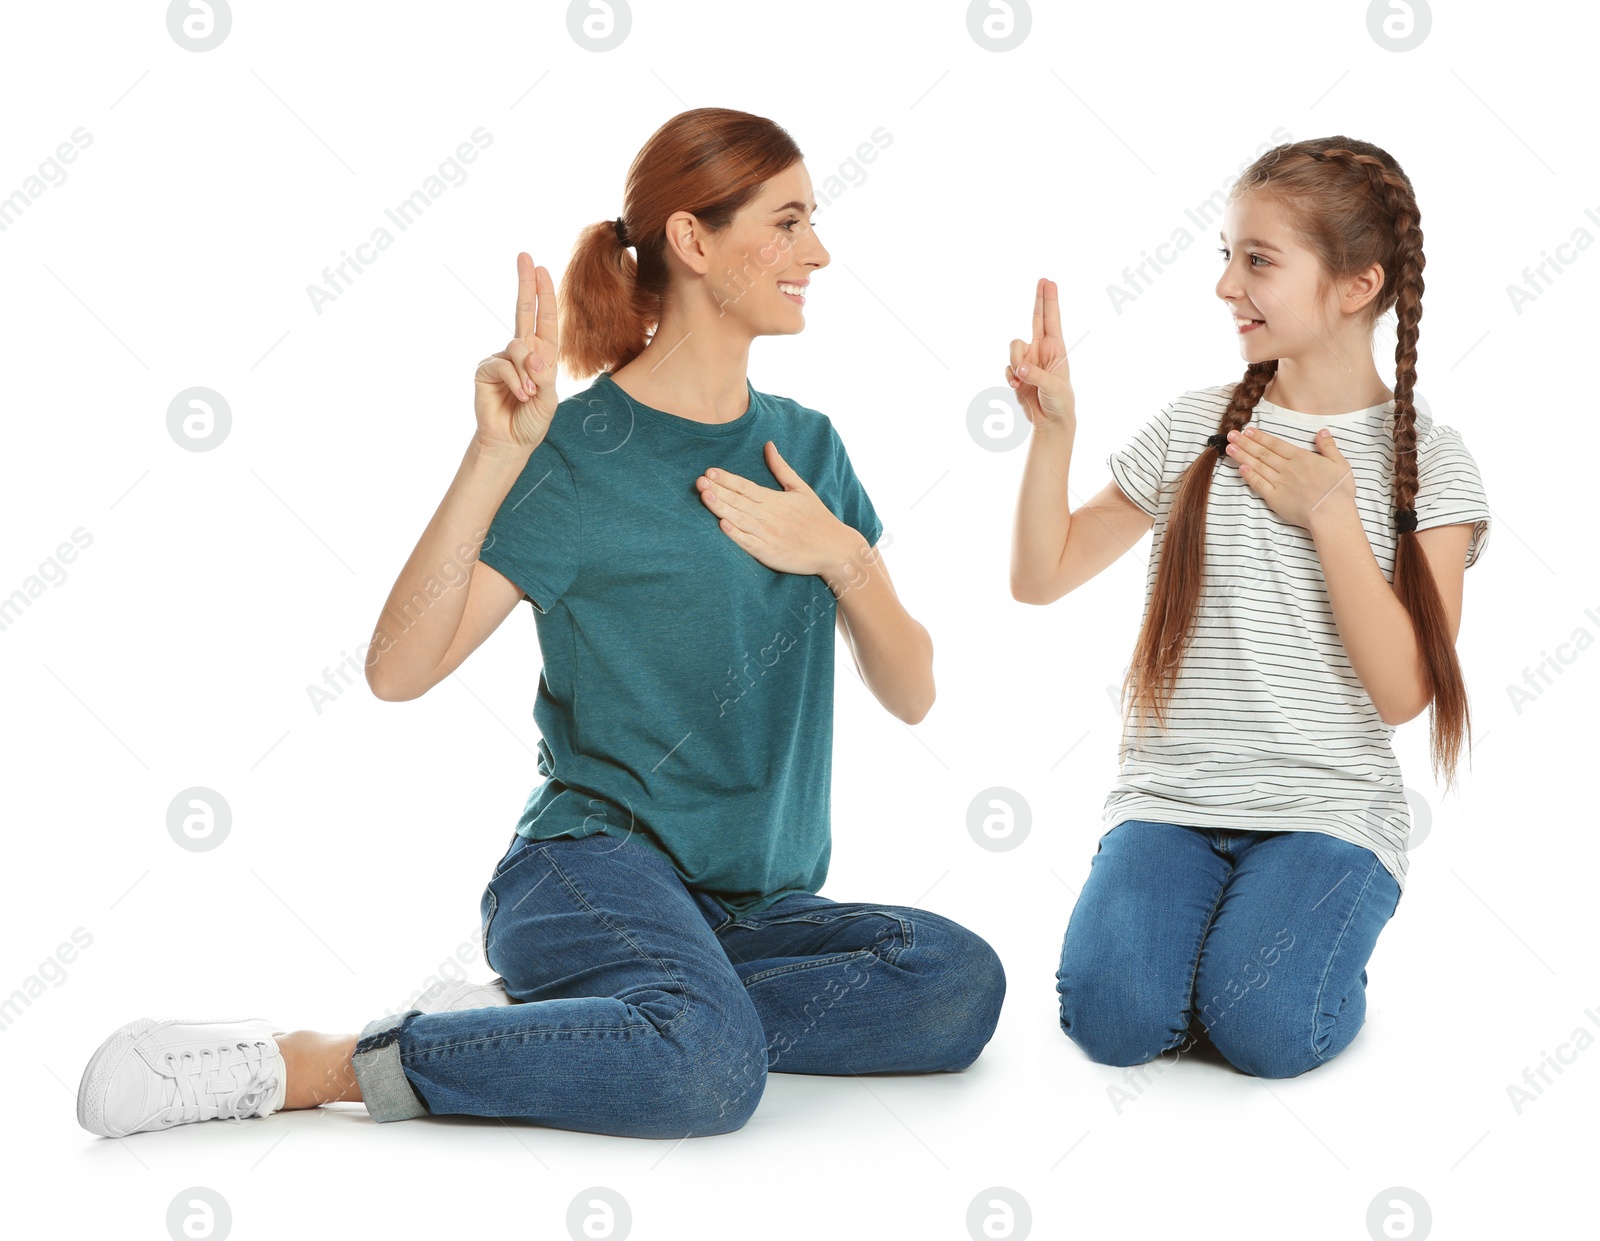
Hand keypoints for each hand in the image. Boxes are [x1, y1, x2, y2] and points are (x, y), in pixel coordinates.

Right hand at [473, 252, 560, 452]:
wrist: (510, 441)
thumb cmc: (531, 421)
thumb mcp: (548, 399)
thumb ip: (544, 376)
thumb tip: (533, 353)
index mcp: (542, 355)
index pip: (545, 319)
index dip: (543, 294)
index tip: (540, 268)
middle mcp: (522, 351)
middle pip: (523, 311)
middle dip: (525, 283)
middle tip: (524, 255)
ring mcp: (503, 358)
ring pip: (519, 349)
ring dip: (528, 374)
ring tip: (528, 395)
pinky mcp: (486, 368)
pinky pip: (504, 365)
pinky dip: (515, 381)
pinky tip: (518, 395)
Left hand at [696, 441, 860, 575]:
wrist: (835, 548)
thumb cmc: (817, 518)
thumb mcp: (801, 488)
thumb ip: (781, 468)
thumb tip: (769, 445)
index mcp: (774, 499)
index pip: (745, 486)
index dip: (726, 479)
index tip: (709, 471)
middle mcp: (769, 515)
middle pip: (738, 501)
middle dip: (718, 490)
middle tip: (699, 481)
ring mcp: (769, 534)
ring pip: (740, 519)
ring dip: (721, 507)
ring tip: (704, 496)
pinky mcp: (770, 553)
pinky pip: (750, 543)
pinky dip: (737, 535)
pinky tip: (723, 526)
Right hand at [1005, 277, 1074, 425]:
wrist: (1050, 421)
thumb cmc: (1060, 402)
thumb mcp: (1053, 388)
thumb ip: (1036, 376)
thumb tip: (1020, 368)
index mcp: (1056, 349)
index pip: (1051, 319)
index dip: (1049, 300)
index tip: (1048, 282)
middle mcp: (1041, 350)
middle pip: (1036, 319)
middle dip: (1038, 300)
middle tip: (1043, 279)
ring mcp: (1028, 360)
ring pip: (1013, 349)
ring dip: (1014, 363)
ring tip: (1022, 380)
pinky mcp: (1018, 373)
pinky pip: (1007, 367)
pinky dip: (1009, 376)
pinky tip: (1017, 386)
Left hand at [1225, 425, 1356, 529]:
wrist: (1331, 514)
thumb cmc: (1338, 491)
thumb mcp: (1340, 464)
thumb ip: (1329, 447)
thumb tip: (1322, 432)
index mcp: (1301, 458)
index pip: (1276, 444)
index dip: (1260, 436)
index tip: (1247, 430)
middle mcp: (1287, 468)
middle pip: (1262, 453)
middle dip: (1245, 442)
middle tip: (1231, 435)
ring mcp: (1279, 483)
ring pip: (1257, 466)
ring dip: (1242, 456)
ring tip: (1229, 448)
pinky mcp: (1274, 498)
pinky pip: (1259, 484)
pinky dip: (1248, 475)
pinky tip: (1240, 468)